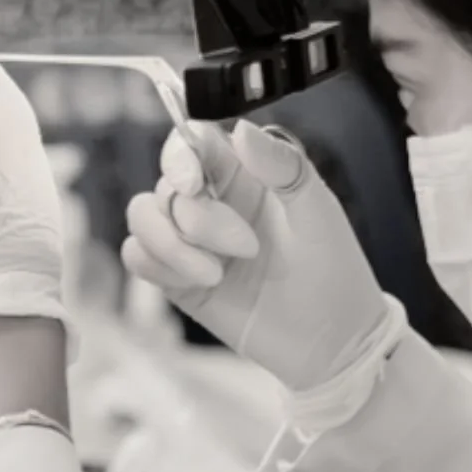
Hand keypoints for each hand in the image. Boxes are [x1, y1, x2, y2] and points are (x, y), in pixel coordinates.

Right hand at [122, 121, 389, 392]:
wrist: (332, 343)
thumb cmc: (334, 271)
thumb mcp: (318, 211)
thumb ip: (282, 165)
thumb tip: (241, 129)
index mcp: (245, 175)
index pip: (192, 142)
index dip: (180, 155)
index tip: (192, 184)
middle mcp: (212, 202)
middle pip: (167, 185)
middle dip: (198, 220)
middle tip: (248, 250)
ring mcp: (192, 241)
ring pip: (142, 217)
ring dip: (172, 246)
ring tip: (217, 274)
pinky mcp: (178, 279)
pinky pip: (138, 256)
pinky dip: (157, 266)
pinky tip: (200, 282)